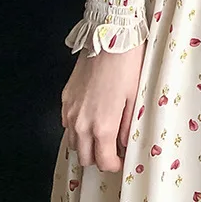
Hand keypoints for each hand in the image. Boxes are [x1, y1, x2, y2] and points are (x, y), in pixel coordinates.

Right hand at [61, 45, 144, 172]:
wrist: (110, 37)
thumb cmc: (127, 63)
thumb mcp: (135, 97)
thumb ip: (127, 125)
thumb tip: (123, 142)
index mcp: (102, 125)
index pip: (103, 161)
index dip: (114, 164)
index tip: (120, 159)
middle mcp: (81, 122)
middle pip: (84, 157)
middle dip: (99, 157)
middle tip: (112, 148)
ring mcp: (70, 110)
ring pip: (72, 142)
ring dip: (85, 144)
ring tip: (101, 133)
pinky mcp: (65, 98)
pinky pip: (67, 123)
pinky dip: (76, 128)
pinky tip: (90, 117)